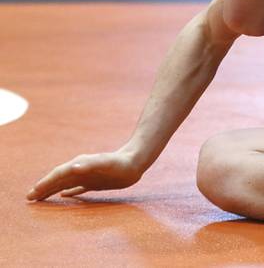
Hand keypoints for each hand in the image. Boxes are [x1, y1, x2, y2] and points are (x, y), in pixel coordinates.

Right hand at [27, 150, 143, 200]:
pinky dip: (69, 192)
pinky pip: (78, 188)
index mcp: (80, 166)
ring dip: (52, 191)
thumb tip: (72, 168)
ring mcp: (87, 177)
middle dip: (43, 188)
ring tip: (40, 198)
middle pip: (58, 180)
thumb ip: (89, 165)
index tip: (34, 191)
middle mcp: (81, 171)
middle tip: (29, 198)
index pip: (58, 174)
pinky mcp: (95, 182)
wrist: (135, 162)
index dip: (46, 183)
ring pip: (65, 185)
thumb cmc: (120, 163)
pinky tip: (63, 197)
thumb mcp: (105, 163)